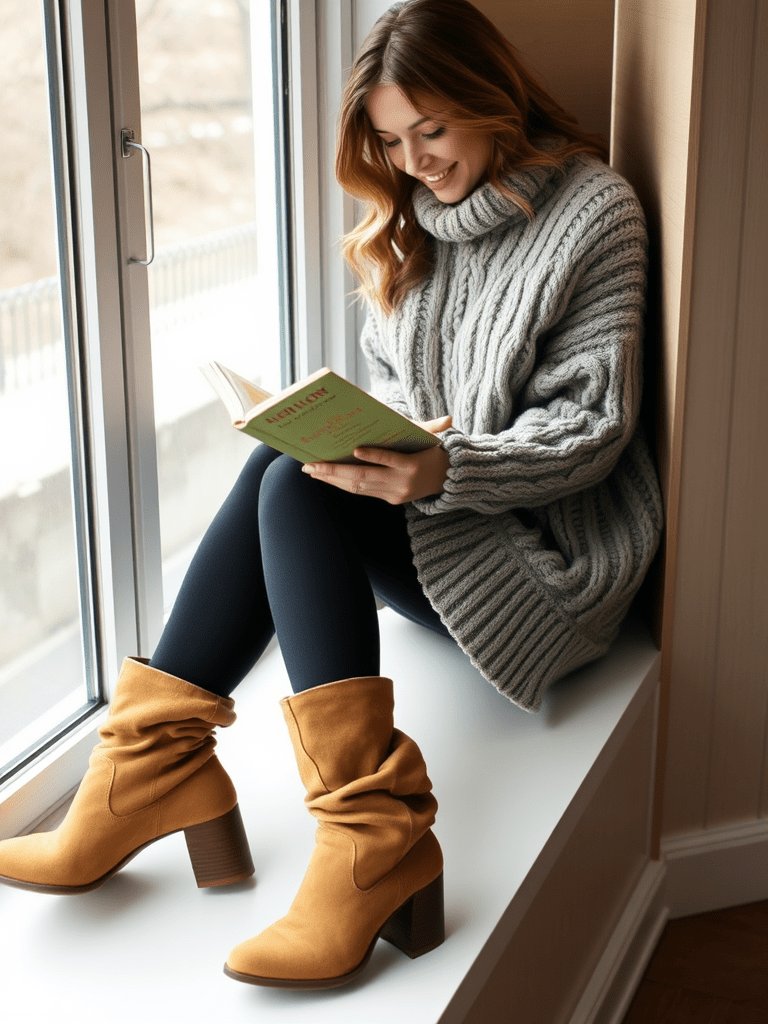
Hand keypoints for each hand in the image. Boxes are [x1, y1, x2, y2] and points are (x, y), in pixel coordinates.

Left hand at [301, 416, 451, 504]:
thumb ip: (437, 427)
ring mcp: (395, 494)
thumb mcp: (435, 438)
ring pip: (359, 487)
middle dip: (335, 471)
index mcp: (412, 465)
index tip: (355, 449)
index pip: (391, 459)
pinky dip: (343, 483)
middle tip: (311, 464)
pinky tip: (327, 476)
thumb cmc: (434, 451)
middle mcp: (401, 483)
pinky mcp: (391, 500)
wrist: (448, 480)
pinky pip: (362, 492)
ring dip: (333, 479)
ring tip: (312, 470)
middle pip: (364, 477)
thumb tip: (449, 419)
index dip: (373, 455)